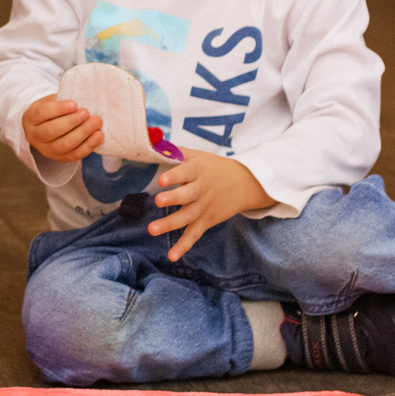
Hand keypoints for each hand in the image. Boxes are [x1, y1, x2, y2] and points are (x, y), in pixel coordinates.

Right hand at [21, 95, 100, 162]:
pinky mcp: (60, 158)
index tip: (75, 104)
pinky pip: (75, 155)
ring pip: (64, 145)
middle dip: (71, 122)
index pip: (42, 113)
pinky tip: (99, 136)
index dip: (59, 109)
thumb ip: (62, 100)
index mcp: (31, 118)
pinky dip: (89, 146)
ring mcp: (47, 150)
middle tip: (86, 113)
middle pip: (52, 131)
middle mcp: (35, 136)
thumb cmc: (51, 111)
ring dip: (82, 134)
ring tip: (96, 123)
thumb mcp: (51, 101)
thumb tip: (83, 98)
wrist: (45, 127)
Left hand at [146, 149, 271, 262]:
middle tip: (158, 202)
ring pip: (188, 217)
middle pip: (188, 195)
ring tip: (152, 229)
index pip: (186, 172)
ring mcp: (204, 208)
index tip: (161, 180)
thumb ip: (174, 150)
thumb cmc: (213, 167)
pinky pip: (194, 235)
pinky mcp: (206, 221)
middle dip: (173, 198)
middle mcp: (202, 190)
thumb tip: (150, 139)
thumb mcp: (198, 155)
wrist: (244, 184)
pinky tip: (172, 256)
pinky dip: (184, 246)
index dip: (174, 176)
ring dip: (170, 224)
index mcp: (199, 171)